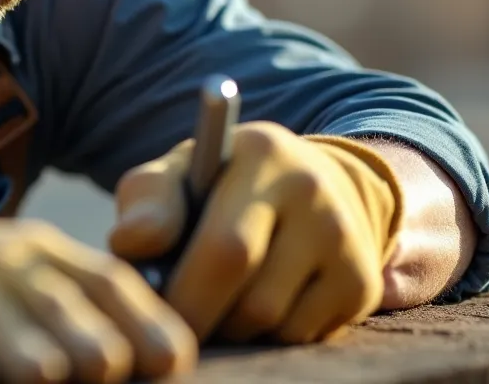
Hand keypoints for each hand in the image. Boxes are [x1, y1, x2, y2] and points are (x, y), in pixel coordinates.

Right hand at [0, 176, 197, 382]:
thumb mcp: (35, 274)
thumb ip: (94, 306)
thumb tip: (165, 360)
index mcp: (48, 252)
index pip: (116, 292)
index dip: (153, 340)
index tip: (163, 370)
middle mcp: (6, 263)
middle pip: (91, 348)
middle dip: (97, 375)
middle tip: (76, 378)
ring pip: (36, 369)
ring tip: (27, 378)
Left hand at [108, 122, 403, 344]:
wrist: (308, 183)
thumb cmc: (217, 186)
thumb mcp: (178, 173)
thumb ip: (148, 201)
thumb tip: (128, 244)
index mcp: (263, 154)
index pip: (225, 247)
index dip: (185, 293)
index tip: (155, 310)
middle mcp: (315, 192)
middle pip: (252, 297)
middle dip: (203, 320)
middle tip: (175, 324)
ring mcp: (346, 239)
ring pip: (272, 323)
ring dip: (232, 327)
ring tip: (216, 300)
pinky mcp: (361, 282)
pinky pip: (299, 334)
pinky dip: (267, 333)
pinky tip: (256, 302)